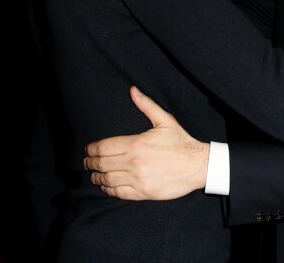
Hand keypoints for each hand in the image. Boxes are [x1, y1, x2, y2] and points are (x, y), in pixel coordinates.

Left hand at [84, 86, 209, 199]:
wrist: (197, 165)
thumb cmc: (181, 142)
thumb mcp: (165, 120)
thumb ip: (146, 105)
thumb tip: (133, 90)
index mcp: (137, 143)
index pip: (104, 147)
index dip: (92, 149)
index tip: (88, 149)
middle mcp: (135, 162)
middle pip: (102, 163)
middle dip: (91, 162)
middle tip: (86, 161)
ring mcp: (138, 179)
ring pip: (108, 179)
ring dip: (97, 177)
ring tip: (94, 175)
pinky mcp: (143, 193)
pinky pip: (119, 193)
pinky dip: (109, 190)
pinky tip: (106, 186)